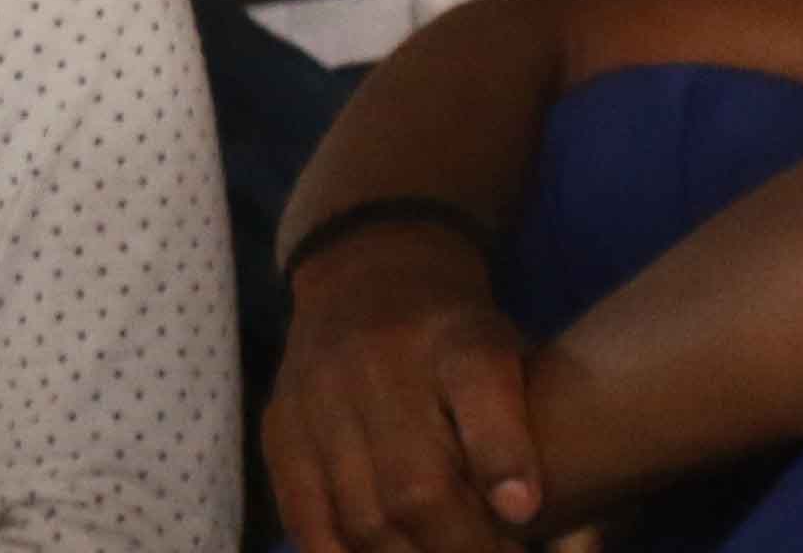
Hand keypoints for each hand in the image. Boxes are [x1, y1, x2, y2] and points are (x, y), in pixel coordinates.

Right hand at [267, 225, 547, 552]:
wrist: (365, 277)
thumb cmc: (457, 338)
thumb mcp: (507, 354)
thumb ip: (521, 430)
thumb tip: (521, 512)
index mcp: (456, 339)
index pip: (480, 392)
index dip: (503, 460)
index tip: (523, 513)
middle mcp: (376, 361)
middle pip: (416, 491)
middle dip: (462, 548)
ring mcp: (317, 395)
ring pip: (363, 518)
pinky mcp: (280, 425)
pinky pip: (305, 514)